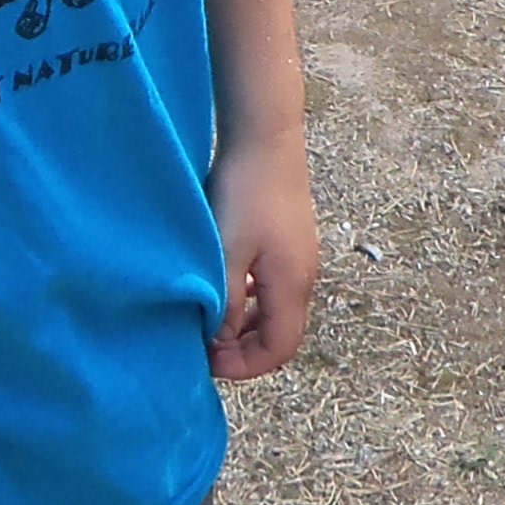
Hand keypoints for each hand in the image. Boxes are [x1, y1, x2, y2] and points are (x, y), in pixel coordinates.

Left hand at [209, 132, 318, 380]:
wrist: (265, 138)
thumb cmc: (244, 193)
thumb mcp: (226, 252)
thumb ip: (223, 301)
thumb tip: (217, 341)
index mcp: (291, 286)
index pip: (279, 349)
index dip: (245, 367)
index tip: (208, 363)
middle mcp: (302, 277)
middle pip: (278, 333)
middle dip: (242, 349)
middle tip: (202, 344)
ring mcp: (297, 257)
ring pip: (273, 309)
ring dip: (242, 323)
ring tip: (206, 319)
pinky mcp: (287, 240)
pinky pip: (270, 286)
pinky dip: (246, 298)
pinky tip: (221, 286)